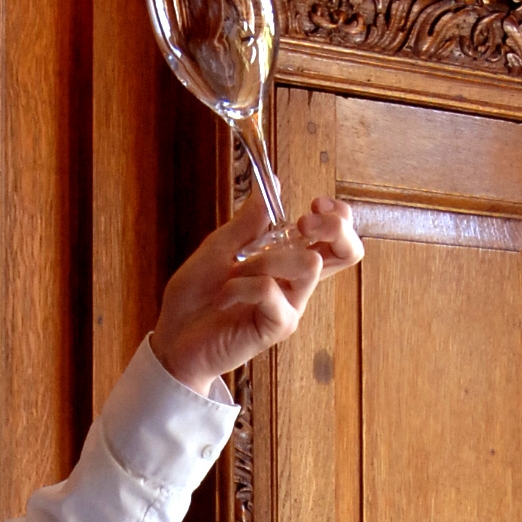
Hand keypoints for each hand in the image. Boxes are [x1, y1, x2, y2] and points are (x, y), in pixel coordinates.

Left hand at [149, 194, 362, 387]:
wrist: (173, 337)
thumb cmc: (196, 297)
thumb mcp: (219, 246)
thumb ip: (248, 220)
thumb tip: (270, 183)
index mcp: (288, 261)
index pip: (337, 237)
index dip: (338, 216)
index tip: (313, 205)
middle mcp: (296, 283)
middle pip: (349, 252)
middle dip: (333, 228)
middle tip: (302, 225)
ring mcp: (290, 306)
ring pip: (305, 265)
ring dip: (265, 260)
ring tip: (235, 274)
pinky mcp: (277, 326)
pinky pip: (270, 290)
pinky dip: (241, 286)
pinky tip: (225, 298)